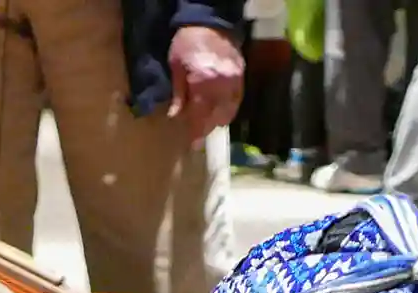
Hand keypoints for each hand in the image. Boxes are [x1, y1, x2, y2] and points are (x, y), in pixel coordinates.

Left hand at [166, 25, 242, 145]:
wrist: (210, 22)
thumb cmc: (187, 43)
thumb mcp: (176, 66)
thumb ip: (178, 94)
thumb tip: (175, 116)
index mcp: (204, 82)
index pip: (201, 115)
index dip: (196, 131)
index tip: (192, 145)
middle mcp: (223, 85)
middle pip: (216, 117)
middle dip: (206, 128)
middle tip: (197, 137)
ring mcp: (235, 81)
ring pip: (229, 111)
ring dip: (218, 121)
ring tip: (207, 125)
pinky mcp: (241, 77)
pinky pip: (237, 101)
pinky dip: (228, 109)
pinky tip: (219, 113)